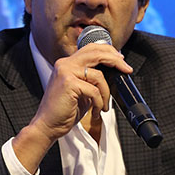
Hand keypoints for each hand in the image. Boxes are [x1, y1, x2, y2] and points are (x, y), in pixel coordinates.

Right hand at [12, 44, 131, 172]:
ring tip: (104, 106)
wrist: (48, 125)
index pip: (90, 49)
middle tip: (126, 69)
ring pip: (98, 75)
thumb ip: (90, 80)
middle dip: (114, 60)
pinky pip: (94, 91)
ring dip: (106, 93)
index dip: (108, 51)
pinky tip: (96, 112)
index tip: (120, 60)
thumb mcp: (80, 91)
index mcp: (67, 64)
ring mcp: (66, 72)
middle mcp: (65, 64)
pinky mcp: (69, 83)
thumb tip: (111, 74)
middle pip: (96, 52)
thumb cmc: (64, 111)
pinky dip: (99, 103)